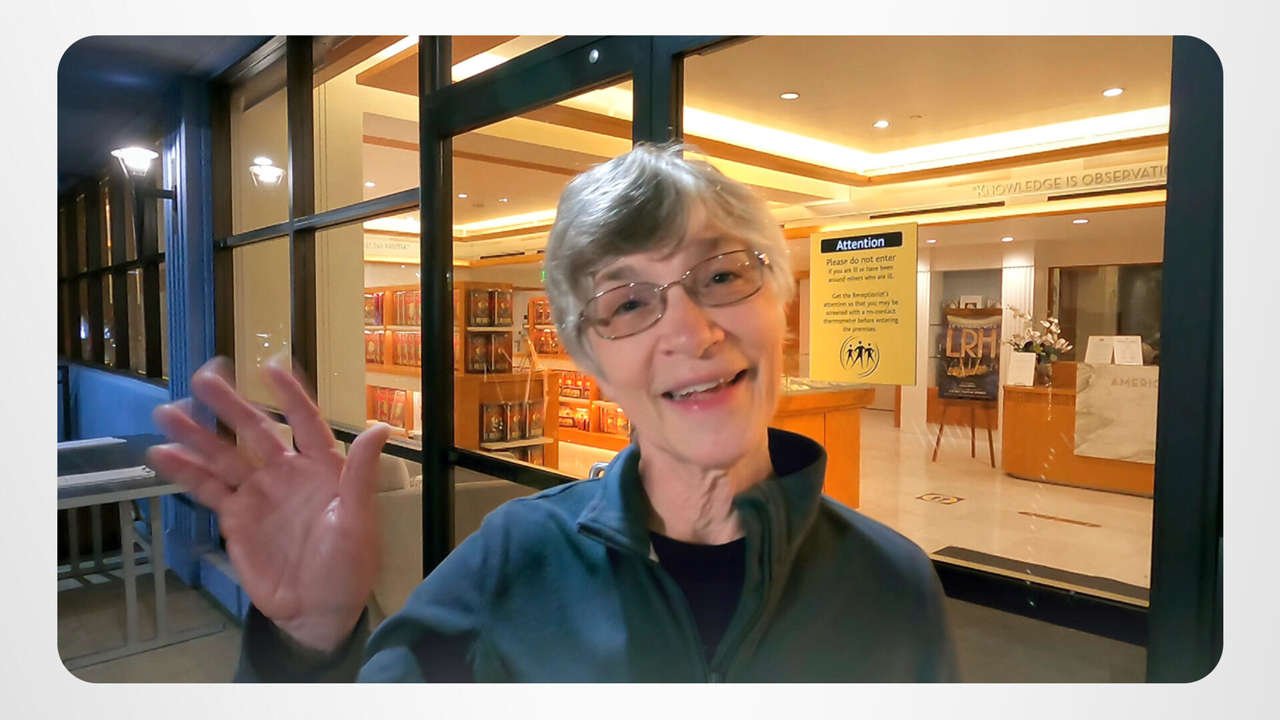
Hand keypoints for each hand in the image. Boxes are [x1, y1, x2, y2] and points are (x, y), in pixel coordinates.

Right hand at [147, 357, 390, 652]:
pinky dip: (185, 472)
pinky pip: (208, 488)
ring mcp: (258, 493)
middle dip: (231, 406)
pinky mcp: (236, 517)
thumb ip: (361, 474)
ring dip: (197, 434)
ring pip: (224, 455)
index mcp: (323, 467)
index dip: (290, 395)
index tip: (270, 366)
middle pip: (256, 431)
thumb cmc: (348, 566)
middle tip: (204, 378)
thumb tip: (381, 427)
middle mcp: (287, 472)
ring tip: (168, 412)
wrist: (318, 611)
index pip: (305, 421)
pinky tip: (162, 454)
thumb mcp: (357, 520)